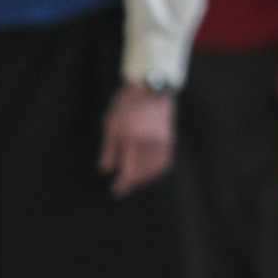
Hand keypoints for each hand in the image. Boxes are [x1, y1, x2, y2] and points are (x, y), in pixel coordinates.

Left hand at [99, 82, 175, 196]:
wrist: (150, 87)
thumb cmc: (127, 103)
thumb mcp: (111, 124)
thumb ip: (109, 149)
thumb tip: (107, 170)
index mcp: (132, 139)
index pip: (129, 170)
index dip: (123, 183)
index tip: (116, 191)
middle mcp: (150, 143)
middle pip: (143, 172)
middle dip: (134, 182)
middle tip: (123, 188)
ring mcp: (162, 142)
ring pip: (156, 169)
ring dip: (146, 178)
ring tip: (136, 181)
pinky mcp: (169, 139)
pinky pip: (165, 161)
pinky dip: (157, 169)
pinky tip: (150, 171)